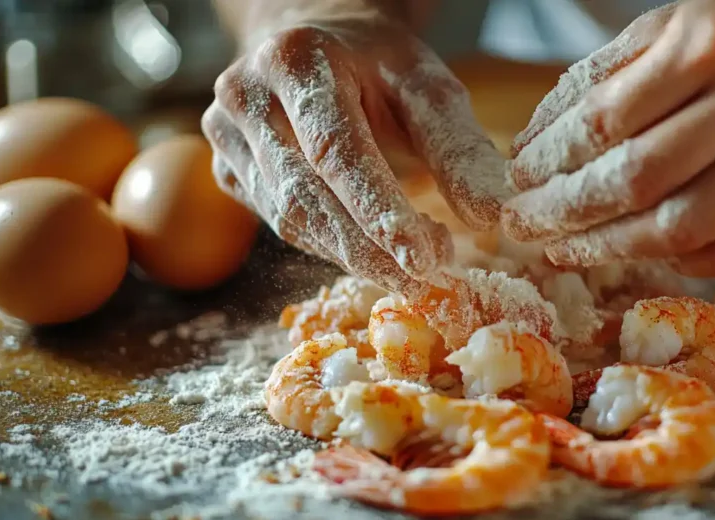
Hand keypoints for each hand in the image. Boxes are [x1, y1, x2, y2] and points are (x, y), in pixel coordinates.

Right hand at [202, 16, 508, 291]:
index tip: (424, 258)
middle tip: (425, 279)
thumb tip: (490, 216)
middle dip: (369, 248)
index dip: (379, 211)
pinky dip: (330, 247)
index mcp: (294, 60)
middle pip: (306, 194)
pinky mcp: (226, 170)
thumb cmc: (377, 66)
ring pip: (289, 218)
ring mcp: (225, 136)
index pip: (335, 150)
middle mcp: (244, 95)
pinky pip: (280, 225)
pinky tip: (370, 253)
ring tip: (407, 269)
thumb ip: (456, 146)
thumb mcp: (426, 87)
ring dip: (352, 256)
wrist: (316, 47)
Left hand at [505, 0, 714, 277]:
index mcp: (710, 39)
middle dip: (564, 213)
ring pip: (683, 228)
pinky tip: (644, 253)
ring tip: (566, 250)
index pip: (604, 120)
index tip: (519, 179)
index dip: (550, 160)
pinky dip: (682, 264)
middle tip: (524, 227)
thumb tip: (534, 144)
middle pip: (637, 180)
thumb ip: (604, 78)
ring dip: (610, 249)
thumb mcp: (674, 28)